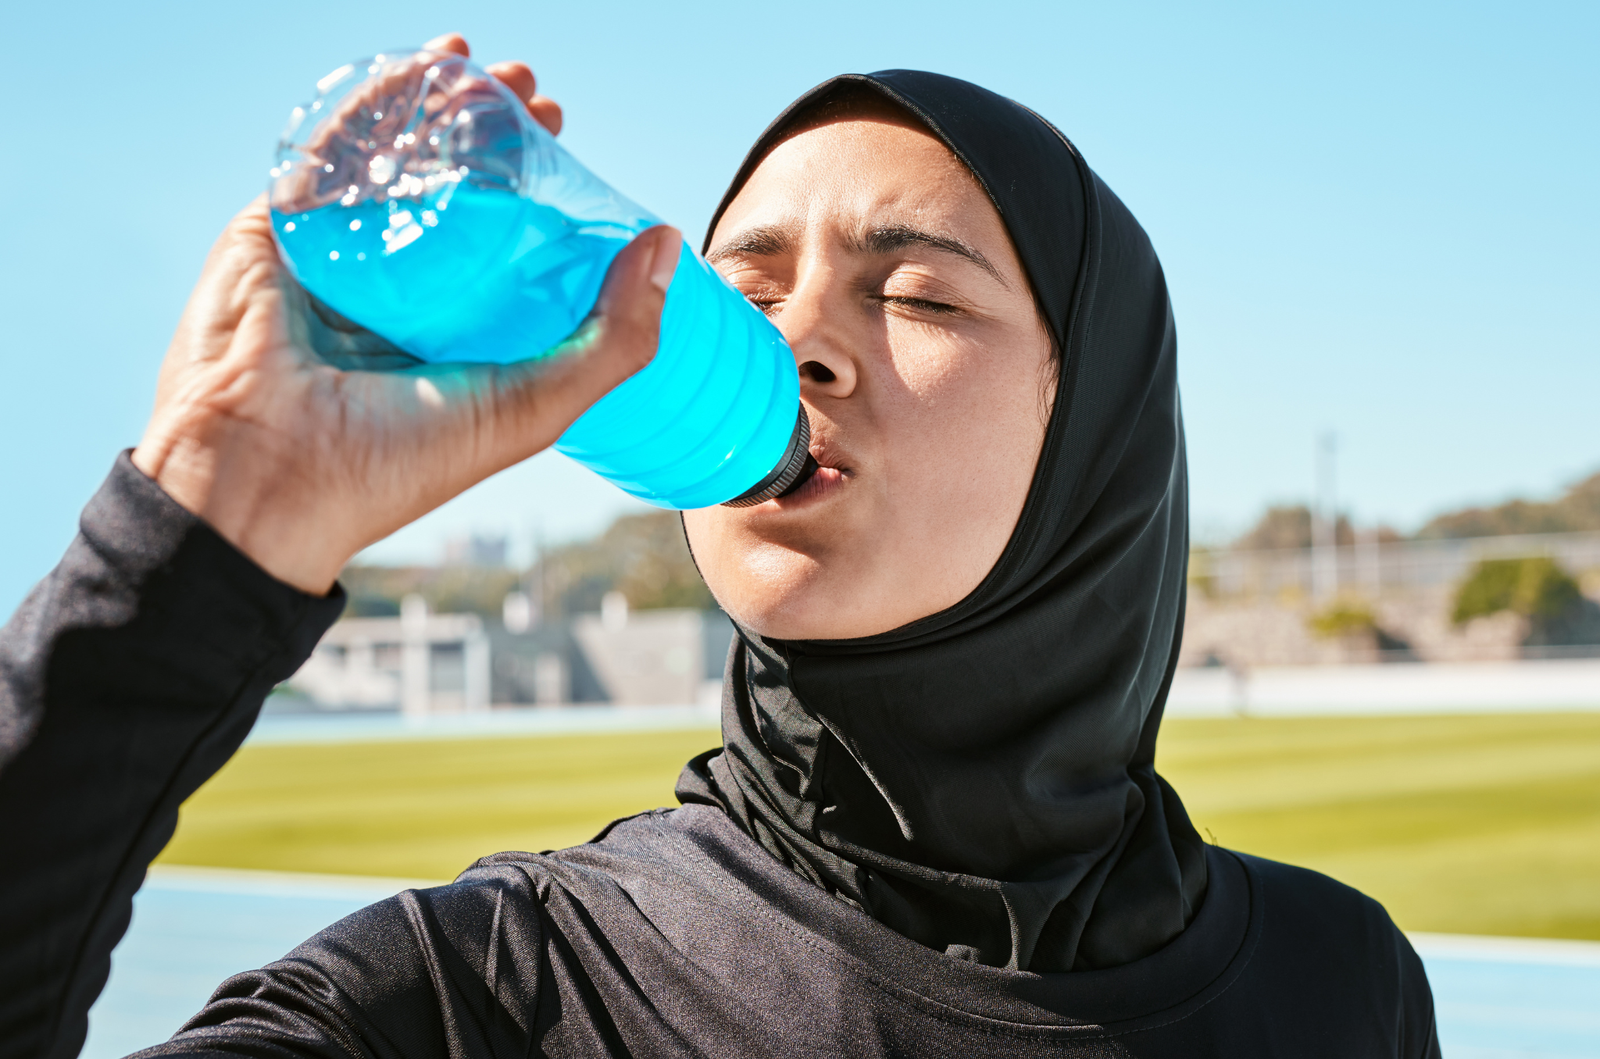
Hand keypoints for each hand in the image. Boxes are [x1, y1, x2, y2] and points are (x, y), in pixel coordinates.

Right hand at [132, 35, 678, 595]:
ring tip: (486, 69)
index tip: (568, 144)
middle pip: (450, 190)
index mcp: (455, 334)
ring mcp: (338, 257)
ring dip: (438, 105)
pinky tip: (418, 70)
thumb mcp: (535, 406)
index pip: (503, 242)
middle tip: (534, 98)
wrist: (267, 478)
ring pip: (391, 162)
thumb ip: (612, 338)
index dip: (538, 189)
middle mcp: (399, 292)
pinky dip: (371, 104)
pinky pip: (327, 153)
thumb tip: (666, 241)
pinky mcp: (277, 230)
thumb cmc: (399, 461)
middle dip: (493, 133)